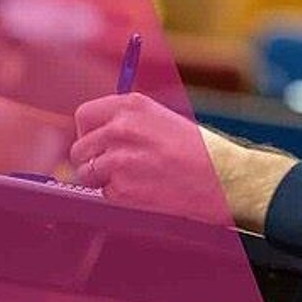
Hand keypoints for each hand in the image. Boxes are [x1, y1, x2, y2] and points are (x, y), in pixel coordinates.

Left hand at [71, 93, 230, 224]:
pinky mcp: (122, 187)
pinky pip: (105, 193)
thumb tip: (97, 133)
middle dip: (90, 160)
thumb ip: (127, 121)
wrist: (222, 179)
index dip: (87, 132)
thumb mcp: (161, 119)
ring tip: (133, 178)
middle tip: (112, 166)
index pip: (84, 115)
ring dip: (103, 180)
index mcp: (131, 105)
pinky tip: (144, 189)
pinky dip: (120, 195)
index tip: (95, 142)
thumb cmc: (199, 151)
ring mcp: (120, 158)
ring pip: (87, 173)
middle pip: (79, 148)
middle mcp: (121, 128)